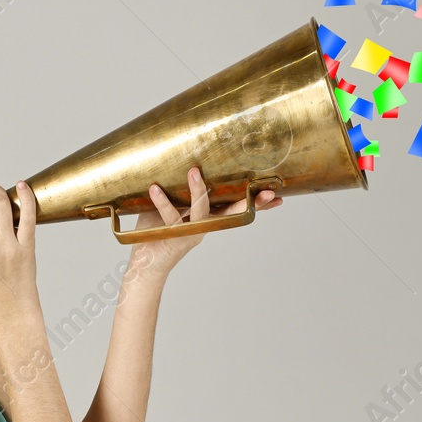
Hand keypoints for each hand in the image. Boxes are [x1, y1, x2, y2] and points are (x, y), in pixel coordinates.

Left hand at [126, 166, 281, 283]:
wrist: (144, 262)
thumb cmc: (157, 229)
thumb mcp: (172, 204)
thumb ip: (180, 187)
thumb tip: (184, 159)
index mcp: (209, 216)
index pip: (236, 205)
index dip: (257, 201)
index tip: (277, 194)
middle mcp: (206, 225)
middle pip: (233, 212)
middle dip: (251, 202)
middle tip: (266, 191)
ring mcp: (192, 233)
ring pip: (201, 211)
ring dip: (198, 191)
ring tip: (194, 171)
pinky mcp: (175, 238)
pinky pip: (170, 217)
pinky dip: (161, 201)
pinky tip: (155, 188)